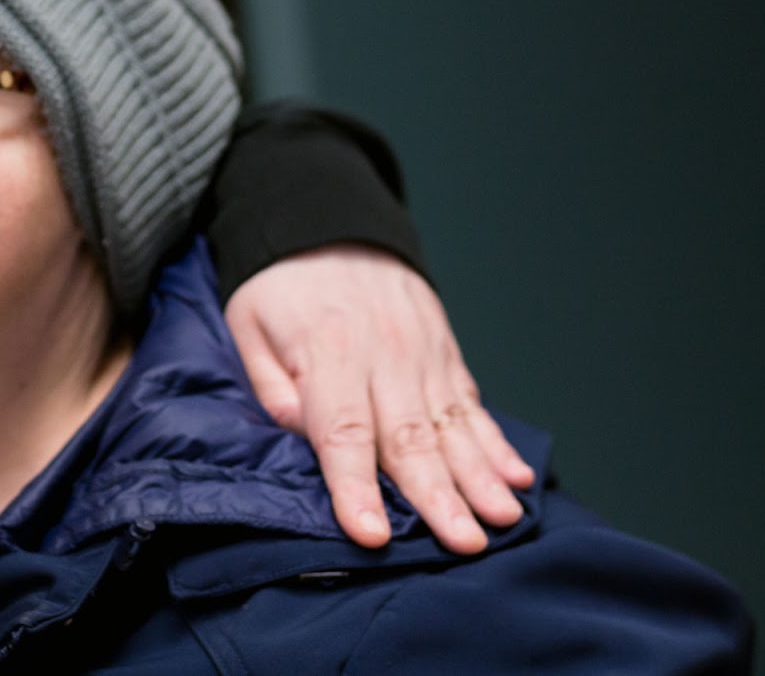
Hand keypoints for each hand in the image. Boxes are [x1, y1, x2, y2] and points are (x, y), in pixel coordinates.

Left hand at [225, 243, 533, 553]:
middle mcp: (385, 355)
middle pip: (410, 438)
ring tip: (501, 518)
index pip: (344, 431)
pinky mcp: (445, 351)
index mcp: (329, 352)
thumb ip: (272, 386)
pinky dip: (495, 442)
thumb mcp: (249, 323)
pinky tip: (515, 477)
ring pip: (452, 425)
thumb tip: (303, 435)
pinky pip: (472, 403)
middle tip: (462, 543)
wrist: (330, 220)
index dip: (357, 487)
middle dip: (437, 496)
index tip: (370, 534)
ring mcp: (422, 353)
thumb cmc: (282, 283)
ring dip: (479, 477)